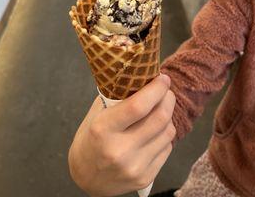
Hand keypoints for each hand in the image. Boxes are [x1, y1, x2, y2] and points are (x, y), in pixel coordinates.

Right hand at [68, 74, 175, 196]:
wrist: (86, 176)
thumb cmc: (91, 138)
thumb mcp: (97, 114)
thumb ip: (117, 97)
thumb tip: (142, 77)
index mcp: (103, 129)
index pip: (138, 106)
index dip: (156, 89)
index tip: (163, 78)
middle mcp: (119, 150)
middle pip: (159, 118)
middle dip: (168, 98)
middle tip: (166, 90)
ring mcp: (134, 167)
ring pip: (168, 132)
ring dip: (168, 115)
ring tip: (160, 108)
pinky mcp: (145, 178)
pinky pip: (167, 148)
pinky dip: (165, 134)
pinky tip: (156, 129)